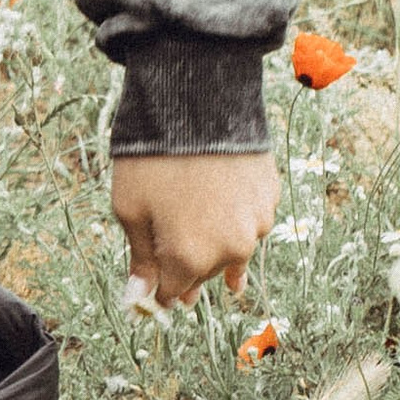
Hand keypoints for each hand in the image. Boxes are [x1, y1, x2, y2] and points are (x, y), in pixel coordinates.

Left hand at [110, 152, 279, 309]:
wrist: (197, 103)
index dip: (159, 292)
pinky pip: (250, 222)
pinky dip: (236, 221)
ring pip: (232, 249)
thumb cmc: (152, 156)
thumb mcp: (129, 207)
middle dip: (186, 270)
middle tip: (171, 264)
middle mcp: (230, 249)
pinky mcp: (270, 197)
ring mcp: (256, 224)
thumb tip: (139, 297)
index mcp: (191, 257)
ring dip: (215, 247)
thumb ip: (140, 257)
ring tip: (205, 248)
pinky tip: (226, 216)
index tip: (149, 289)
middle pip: (204, 273)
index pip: (173, 292)